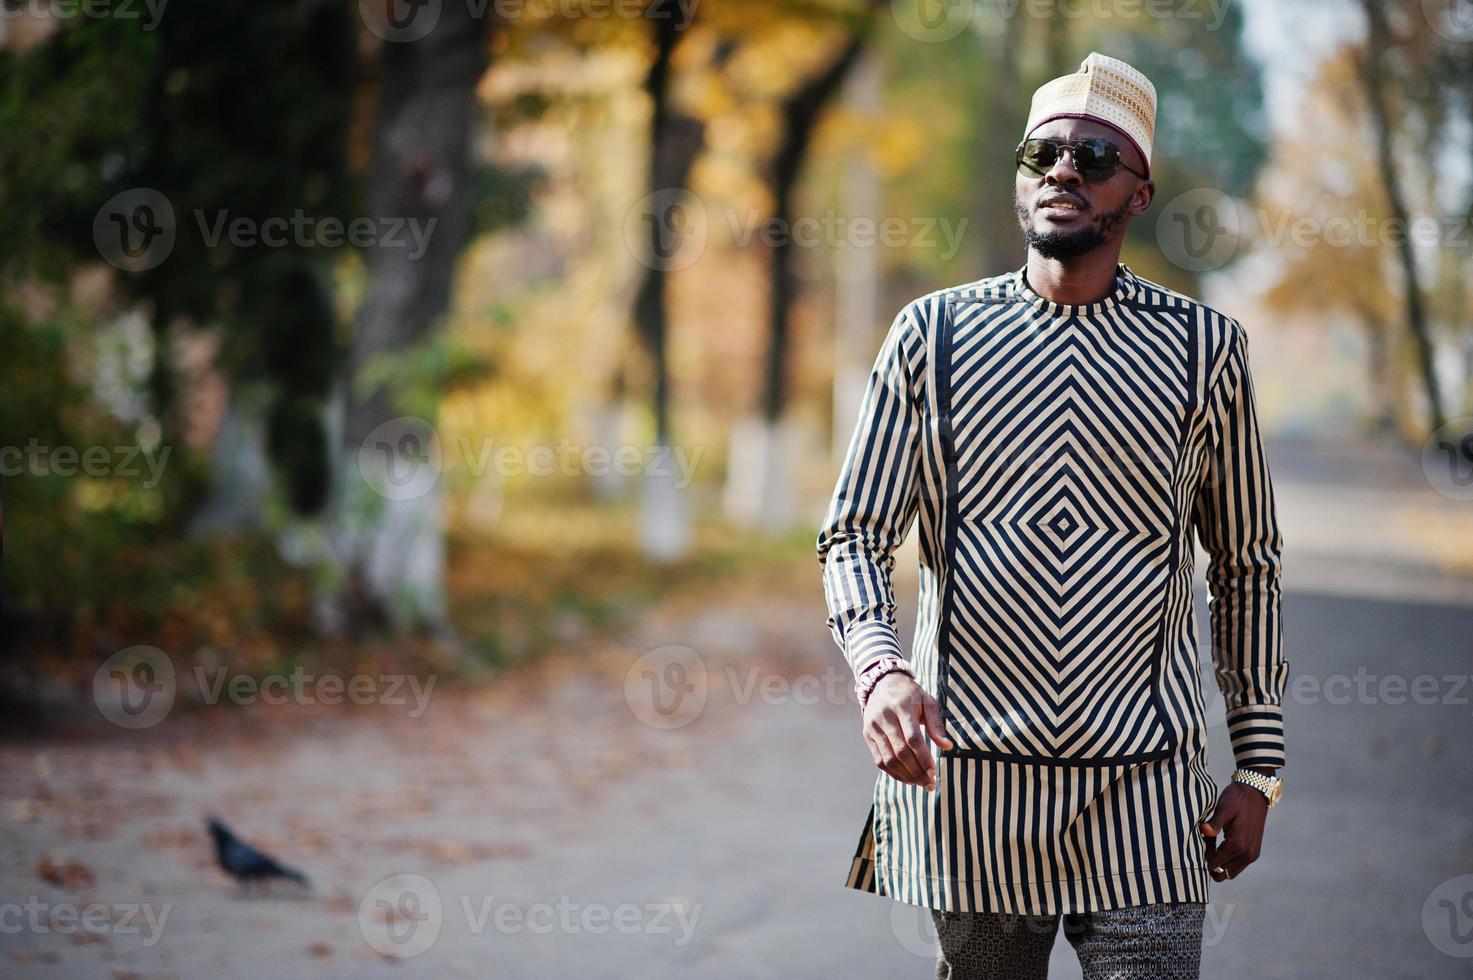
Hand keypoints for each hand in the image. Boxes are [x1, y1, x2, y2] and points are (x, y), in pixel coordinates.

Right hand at [861, 672, 953, 791]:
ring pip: (888, 759)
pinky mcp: (867, 734)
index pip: (912, 738)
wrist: (881, 683)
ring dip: (905, 776)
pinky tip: (906, 778)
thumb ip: (936, 725)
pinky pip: (879, 759)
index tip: (934, 772)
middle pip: (900, 751)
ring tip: (920, 784)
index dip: (923, 757)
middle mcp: (884, 717)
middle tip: (930, 784)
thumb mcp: (927, 702)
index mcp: (901, 706)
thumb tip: (948, 747)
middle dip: (916, 771)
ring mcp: (873, 727)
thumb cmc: (910, 694)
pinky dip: (893, 773)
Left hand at [1200, 771, 1272, 880]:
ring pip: (1229, 872)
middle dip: (1210, 863)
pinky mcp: (1253, 852)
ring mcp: (1252, 855)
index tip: (1198, 842)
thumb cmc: (1237, 799)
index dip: (1202, 857)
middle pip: (1221, 873)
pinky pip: (1236, 865)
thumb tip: (1203, 831)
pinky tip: (1219, 841)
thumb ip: (1214, 823)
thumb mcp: (1223, 809)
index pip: (1214, 865)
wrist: (1255, 792)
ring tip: (1211, 842)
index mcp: (1238, 846)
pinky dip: (1227, 859)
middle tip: (1204, 844)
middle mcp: (1247, 855)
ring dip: (1219, 862)